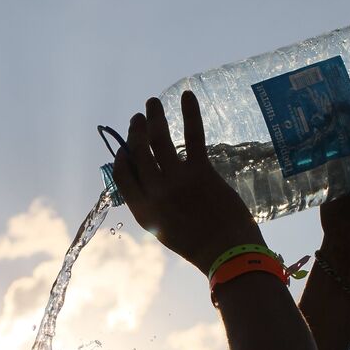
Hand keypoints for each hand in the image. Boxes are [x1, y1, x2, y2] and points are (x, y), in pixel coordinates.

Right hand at [113, 92, 262, 274]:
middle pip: (138, 152)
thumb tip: (151, 180)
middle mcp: (155, 192)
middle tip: (139, 117)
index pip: (122, 174)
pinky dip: (190, 113)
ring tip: (153, 103)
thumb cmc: (198, 246)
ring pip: (158, 139)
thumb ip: (154, 205)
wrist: (227, 254)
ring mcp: (177, 181)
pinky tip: (187, 95)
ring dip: (154, 117)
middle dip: (136, 130)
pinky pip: (193, 136)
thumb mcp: (165, 230)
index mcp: (143, 210)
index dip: (122, 156)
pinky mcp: (201, 172)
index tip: (126, 146)